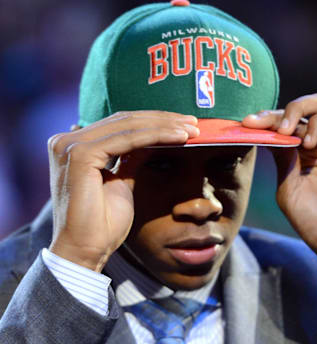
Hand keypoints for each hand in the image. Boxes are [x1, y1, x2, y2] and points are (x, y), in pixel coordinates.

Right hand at [48, 111, 198, 271]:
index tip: (182, 125)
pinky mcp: (80, 154)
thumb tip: (152, 139)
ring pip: (128, 126)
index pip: (119, 124)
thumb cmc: (101, 224)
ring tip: (191, 129)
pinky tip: (179, 137)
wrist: (84, 251)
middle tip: (193, 123)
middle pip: (125, 120)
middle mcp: (67, 140)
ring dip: (164, 126)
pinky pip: (128, 139)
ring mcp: (71, 146)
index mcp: (74, 146)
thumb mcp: (122, 182)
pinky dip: (157, 136)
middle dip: (163, 120)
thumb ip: (131, 158)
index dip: (153, 122)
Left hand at [242, 93, 316, 294]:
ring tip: (285, 132)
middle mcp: (316, 143)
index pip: (279, 126)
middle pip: (298, 109)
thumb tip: (269, 134)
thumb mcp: (287, 187)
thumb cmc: (312, 219)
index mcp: (297, 153)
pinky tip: (307, 143)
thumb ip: (282, 159)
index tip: (245, 123)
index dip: (263, 121)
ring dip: (297, 111)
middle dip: (276, 112)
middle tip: (260, 122)